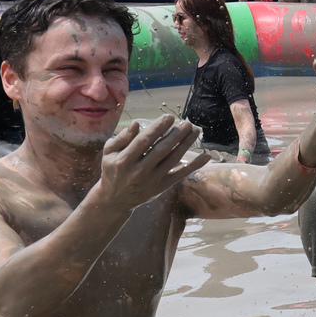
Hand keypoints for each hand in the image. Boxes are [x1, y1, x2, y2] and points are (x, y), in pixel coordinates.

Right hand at [96, 116, 210, 211]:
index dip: (158, 129)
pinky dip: (194, 166)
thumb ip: (122, 138)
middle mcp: (139, 171)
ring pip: (173, 160)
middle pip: (161, 150)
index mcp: (124, 161)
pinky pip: (181, 175)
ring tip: (195, 131)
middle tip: (187, 123)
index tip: (169, 117)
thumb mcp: (109, 153)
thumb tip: (137, 123)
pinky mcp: (162, 186)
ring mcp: (153, 180)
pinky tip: (206, 156)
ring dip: (186, 145)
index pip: (144, 142)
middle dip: (176, 135)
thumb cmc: (112, 170)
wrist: (115, 199)